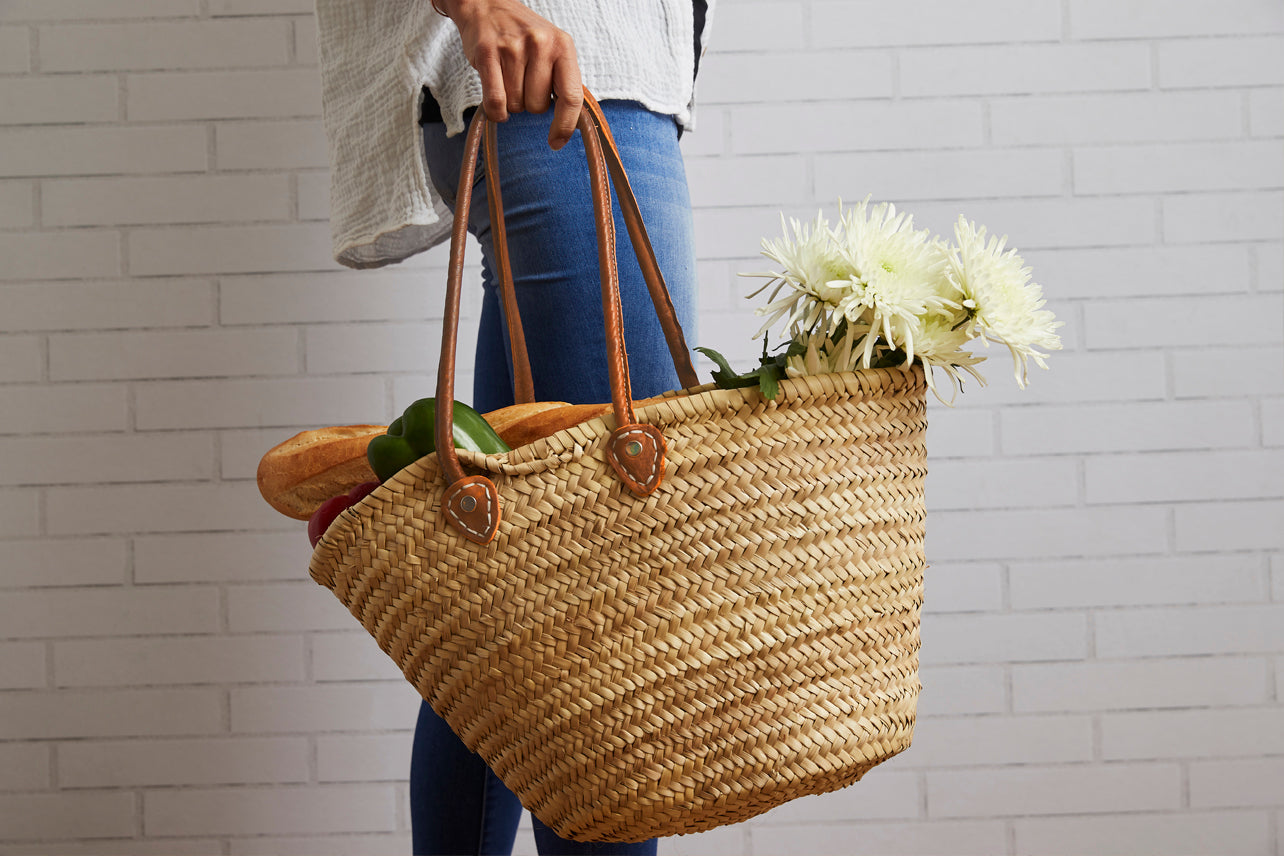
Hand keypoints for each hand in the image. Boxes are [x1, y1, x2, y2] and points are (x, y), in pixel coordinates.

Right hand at [434, 0, 583, 149]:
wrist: (487, 5)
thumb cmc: (523, 34)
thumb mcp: (552, 48)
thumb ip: (563, 80)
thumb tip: (572, 123)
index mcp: (563, 46)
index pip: (571, 97)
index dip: (565, 126)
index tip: (556, 142)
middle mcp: (541, 44)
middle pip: (539, 106)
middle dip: (530, 103)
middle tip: (522, 83)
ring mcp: (513, 48)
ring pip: (516, 105)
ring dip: (511, 103)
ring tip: (508, 79)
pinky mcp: (487, 53)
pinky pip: (495, 101)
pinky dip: (496, 111)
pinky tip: (496, 104)